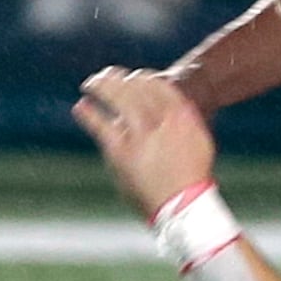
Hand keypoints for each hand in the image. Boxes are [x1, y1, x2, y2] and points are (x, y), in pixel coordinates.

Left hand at [73, 66, 215, 218]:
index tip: (133, 78)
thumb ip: (183, 120)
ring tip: (90, 84)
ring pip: (118, 99)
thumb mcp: (199, 141)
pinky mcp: (121, 152)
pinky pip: (101, 126)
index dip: (142, 78)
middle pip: (136, 87)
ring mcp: (140, 134)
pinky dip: (89, 114)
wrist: (183, 205)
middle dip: (119, 78)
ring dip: (102, 87)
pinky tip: (81, 107)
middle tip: (107, 75)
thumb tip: (166, 104)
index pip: (157, 84)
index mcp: (182, 115)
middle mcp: (162, 120)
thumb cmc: (192, 176)